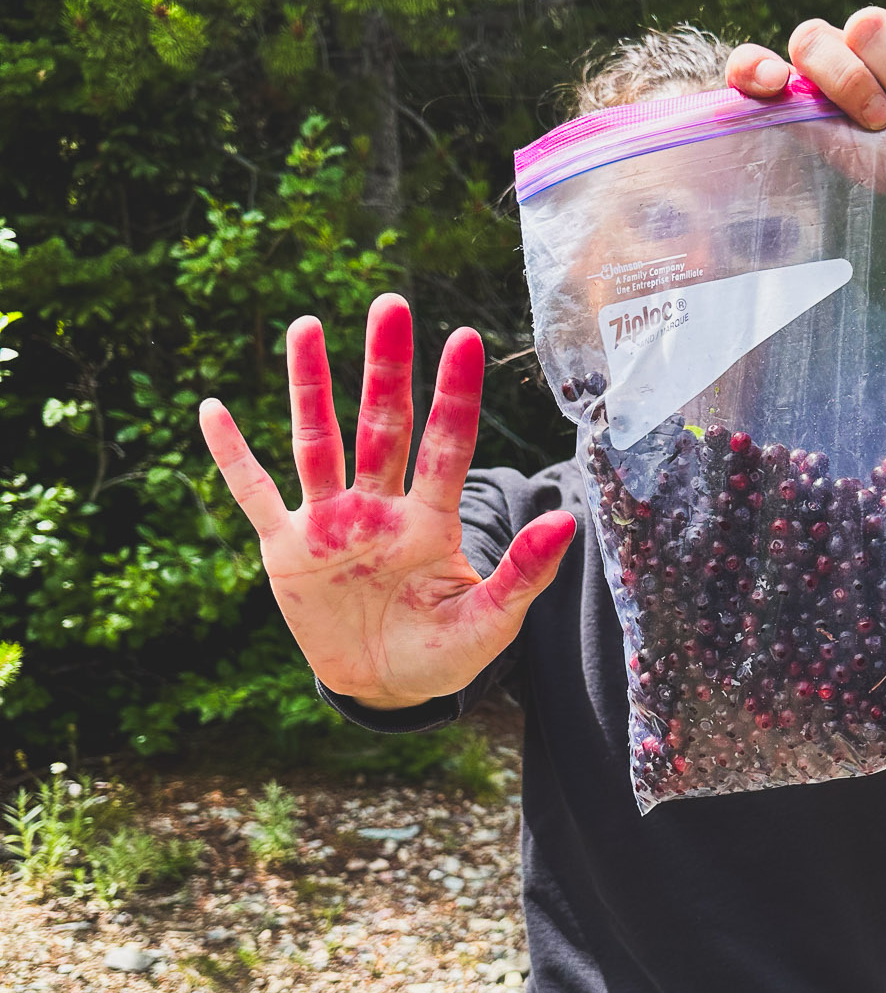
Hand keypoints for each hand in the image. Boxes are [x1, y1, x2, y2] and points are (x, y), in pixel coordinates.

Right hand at [199, 294, 573, 709]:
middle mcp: (379, 509)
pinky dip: (232, 456)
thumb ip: (523, 574)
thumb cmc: (443, 652)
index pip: (447, 446)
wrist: (385, 689)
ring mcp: (330, 523)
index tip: (465, 338)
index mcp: (430, 522)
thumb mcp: (490, 623)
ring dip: (309, 387)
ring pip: (317, 443)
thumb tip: (567, 522)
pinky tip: (212, 410)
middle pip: (383, 425)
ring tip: (305, 326)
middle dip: (386, 366)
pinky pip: (255, 494)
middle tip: (390, 303)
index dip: (455, 395)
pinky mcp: (286, 549)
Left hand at [725, 0, 885, 125]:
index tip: (773, 83)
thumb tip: (736, 100)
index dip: (754, 67)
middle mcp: (849, 58)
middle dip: (847, 79)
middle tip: (882, 117)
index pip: (762, 67)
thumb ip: (799, 117)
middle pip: (811, 35)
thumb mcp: (849, 153)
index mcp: (818, 95)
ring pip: (866, 20)